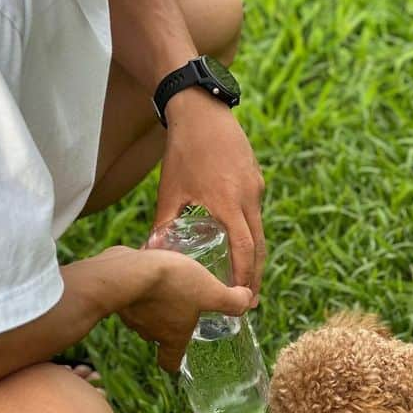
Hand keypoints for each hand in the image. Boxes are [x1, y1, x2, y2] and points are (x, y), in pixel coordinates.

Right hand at [118, 248, 255, 371]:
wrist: (127, 270)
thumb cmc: (171, 286)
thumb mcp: (210, 292)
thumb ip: (231, 301)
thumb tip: (248, 301)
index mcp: (170, 338)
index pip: (169, 363)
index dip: (175, 362)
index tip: (182, 356)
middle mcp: (148, 331)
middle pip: (158, 336)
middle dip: (169, 324)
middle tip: (183, 307)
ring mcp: (130, 314)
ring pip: (144, 314)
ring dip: (155, 303)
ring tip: (168, 283)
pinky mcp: (118, 293)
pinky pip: (132, 294)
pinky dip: (141, 286)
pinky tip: (150, 269)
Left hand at [155, 89, 266, 295]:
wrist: (202, 110)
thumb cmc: (183, 151)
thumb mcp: (170, 190)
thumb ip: (163, 224)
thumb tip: (151, 253)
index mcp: (229, 203)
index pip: (245, 250)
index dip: (245, 277)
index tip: (243, 300)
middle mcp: (249, 197)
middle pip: (260, 245)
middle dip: (255, 275)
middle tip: (251, 302)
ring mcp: (256, 185)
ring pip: (260, 228)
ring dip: (255, 255)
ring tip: (247, 279)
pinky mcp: (255, 176)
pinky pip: (255, 210)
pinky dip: (251, 230)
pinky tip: (241, 240)